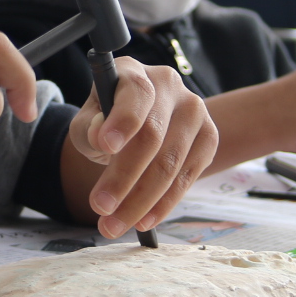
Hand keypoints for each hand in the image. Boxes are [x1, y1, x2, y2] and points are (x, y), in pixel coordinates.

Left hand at [66, 58, 217, 239]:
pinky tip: (144, 220)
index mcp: (134, 72)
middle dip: (123, 178)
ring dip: (141, 201)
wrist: (137, 125)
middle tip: (100, 208)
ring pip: (171, 162)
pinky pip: (188, 176)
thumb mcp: (87, 122)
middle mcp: (169, 85)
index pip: (135, 94)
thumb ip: (87, 127)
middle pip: (152, 136)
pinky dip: (164, 204)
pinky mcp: (208, 138)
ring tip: (114, 224)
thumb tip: (99, 134)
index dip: (122, 120)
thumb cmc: (106, 122)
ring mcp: (195, 110)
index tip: (105, 146)